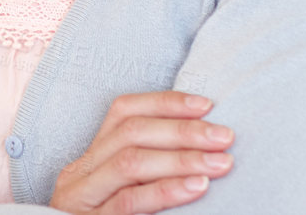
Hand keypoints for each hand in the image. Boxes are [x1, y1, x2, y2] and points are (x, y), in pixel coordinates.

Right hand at [49, 91, 233, 213]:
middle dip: (182, 130)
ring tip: (221, 163)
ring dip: (181, 158)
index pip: (122, 113)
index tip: (206, 105)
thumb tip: (203, 147)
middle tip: (224, 137)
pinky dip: (167, 191)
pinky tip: (198, 187)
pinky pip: (130, 202)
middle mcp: (80, 174)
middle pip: (129, 134)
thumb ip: (147, 173)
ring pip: (130, 163)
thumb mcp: (121, 196)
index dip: (164, 103)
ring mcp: (82, 199)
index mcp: (89, 161)